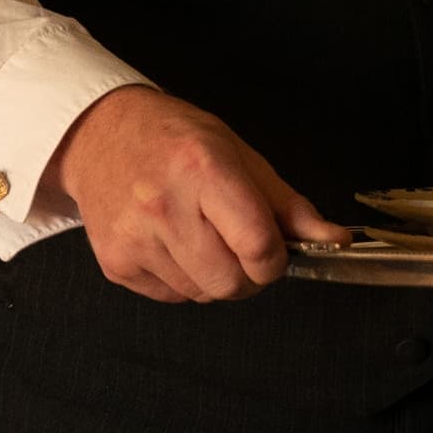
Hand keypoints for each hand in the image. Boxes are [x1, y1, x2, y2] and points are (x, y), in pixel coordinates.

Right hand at [44, 85, 350, 302]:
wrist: (98, 135)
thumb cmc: (173, 139)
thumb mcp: (237, 154)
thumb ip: (287, 204)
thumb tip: (334, 238)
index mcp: (204, 169)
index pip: (258, 246)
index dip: (275, 259)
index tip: (272, 250)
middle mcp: (164, 206)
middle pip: (232, 282)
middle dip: (248, 275)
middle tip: (238, 245)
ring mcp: (135, 239)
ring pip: (203, 295)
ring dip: (213, 277)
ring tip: (198, 235)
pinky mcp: (116, 264)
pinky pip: (172, 298)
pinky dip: (183, 280)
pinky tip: (171, 243)